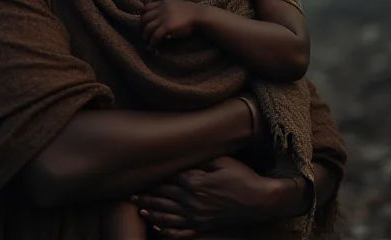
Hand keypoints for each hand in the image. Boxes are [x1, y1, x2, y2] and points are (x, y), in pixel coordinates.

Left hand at [131, 157, 284, 237]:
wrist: (259, 200)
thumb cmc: (242, 177)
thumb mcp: (222, 161)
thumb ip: (200, 160)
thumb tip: (183, 158)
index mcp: (195, 182)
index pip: (168, 179)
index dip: (153, 178)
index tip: (140, 175)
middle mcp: (192, 201)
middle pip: (164, 197)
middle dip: (147, 195)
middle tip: (131, 193)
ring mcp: (197, 216)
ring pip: (168, 215)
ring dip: (152, 211)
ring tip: (138, 208)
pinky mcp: (203, 226)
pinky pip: (182, 232)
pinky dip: (168, 231)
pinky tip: (158, 228)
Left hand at [140, 0, 201, 48]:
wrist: (201, 16)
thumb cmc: (192, 12)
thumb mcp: (177, 6)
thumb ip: (168, 9)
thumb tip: (162, 18)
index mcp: (163, 3)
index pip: (146, 7)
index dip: (143, 16)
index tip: (145, 23)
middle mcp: (161, 9)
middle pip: (144, 18)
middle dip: (141, 27)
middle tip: (144, 35)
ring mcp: (163, 18)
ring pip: (148, 28)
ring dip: (146, 36)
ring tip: (148, 43)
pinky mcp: (167, 27)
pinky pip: (155, 36)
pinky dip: (153, 42)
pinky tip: (154, 47)